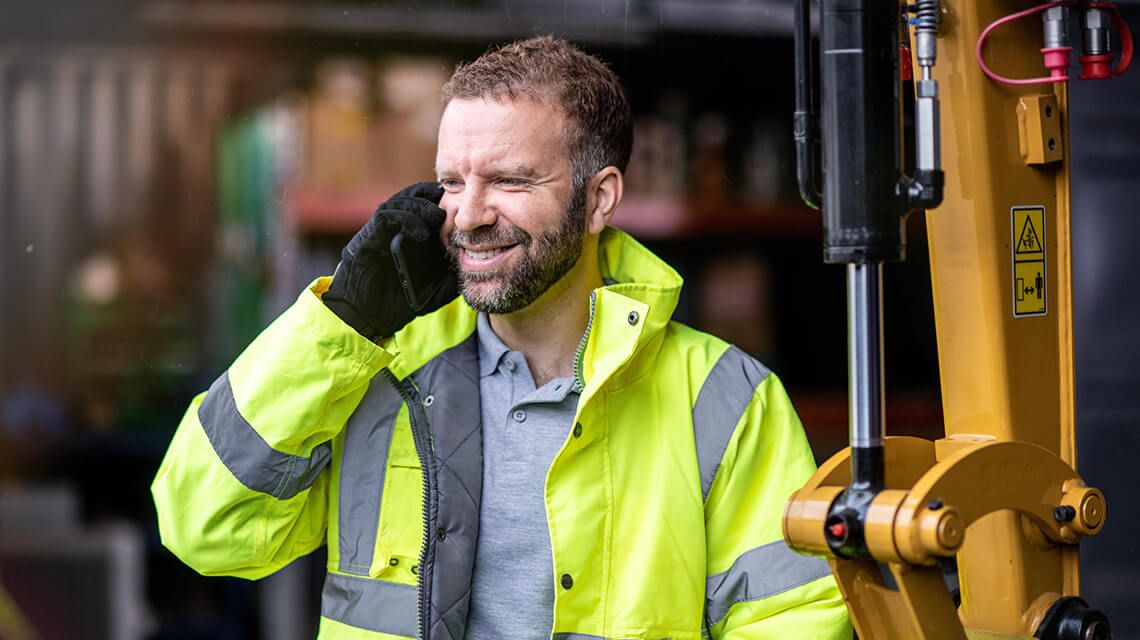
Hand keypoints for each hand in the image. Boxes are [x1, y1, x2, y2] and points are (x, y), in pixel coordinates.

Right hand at [322, 182, 457, 340]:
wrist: (367, 317)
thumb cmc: (397, 304)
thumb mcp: (435, 291)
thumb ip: (452, 278)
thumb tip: (477, 268)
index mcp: (410, 236)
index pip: (427, 205)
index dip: (446, 201)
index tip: (466, 206)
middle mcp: (395, 228)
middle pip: (415, 196)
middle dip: (434, 196)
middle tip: (455, 203)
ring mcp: (381, 230)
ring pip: (401, 201)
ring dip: (421, 205)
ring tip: (440, 217)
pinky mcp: (369, 236)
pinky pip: (387, 217)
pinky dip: (406, 219)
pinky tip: (422, 234)